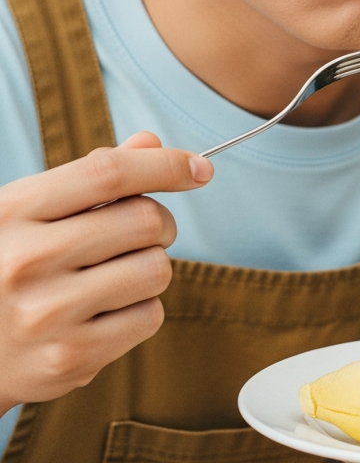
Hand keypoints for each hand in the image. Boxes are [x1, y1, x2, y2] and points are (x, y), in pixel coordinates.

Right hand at [0, 131, 212, 414]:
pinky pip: (150, 316)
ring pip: (156, 269)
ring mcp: (45, 314)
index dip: (165, 165)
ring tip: (111, 277)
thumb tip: (152, 142)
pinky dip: (141, 310)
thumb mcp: (30, 211)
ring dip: (149, 268)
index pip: (108, 173)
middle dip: (159, 223)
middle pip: (145, 220)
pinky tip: (104, 314)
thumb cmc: (8, 264)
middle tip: (140, 234)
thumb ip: (92, 176)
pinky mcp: (68, 358)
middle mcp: (26, 260)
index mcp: (14, 210)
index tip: (200, 168)